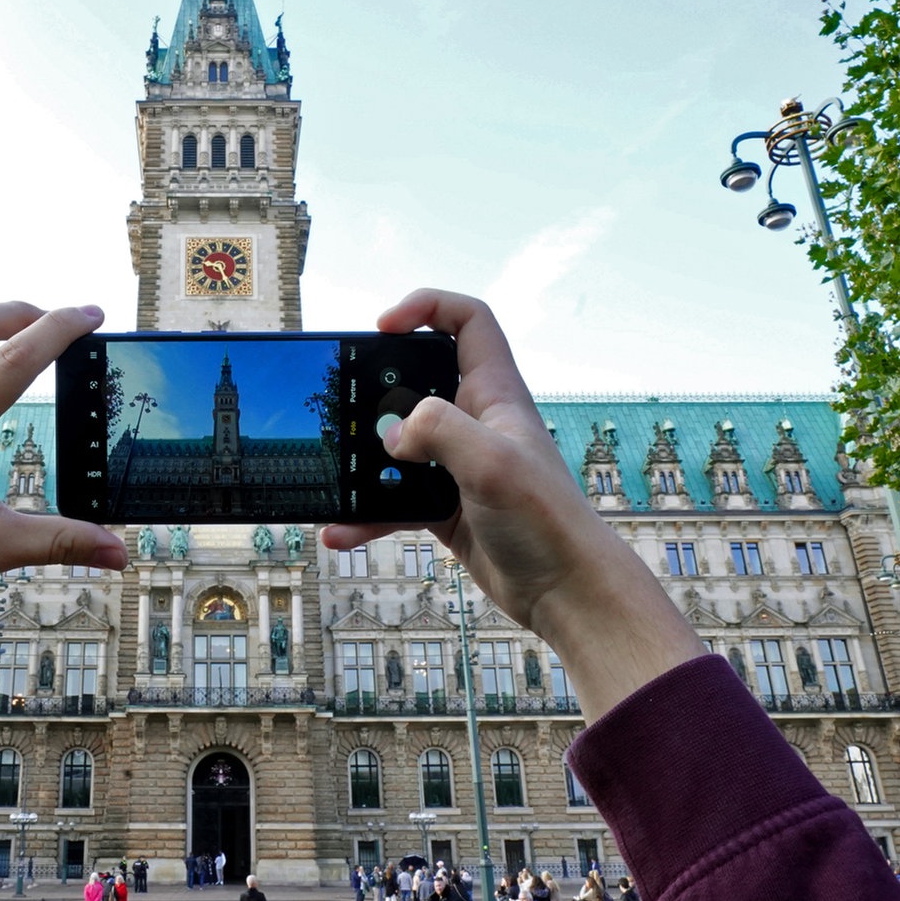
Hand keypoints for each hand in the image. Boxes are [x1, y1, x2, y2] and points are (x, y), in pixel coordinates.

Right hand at [319, 289, 704, 721]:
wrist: (566, 592)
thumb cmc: (547, 521)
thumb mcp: (491, 462)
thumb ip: (438, 429)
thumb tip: (391, 436)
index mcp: (495, 394)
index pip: (467, 322)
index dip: (426, 308)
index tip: (383, 326)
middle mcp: (476, 423)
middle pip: (417, 381)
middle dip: (375, 389)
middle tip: (345, 404)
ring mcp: (459, 466)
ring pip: (399, 446)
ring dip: (364, 460)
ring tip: (333, 472)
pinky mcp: (446, 507)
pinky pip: (395, 500)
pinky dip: (367, 514)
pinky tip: (342, 530)